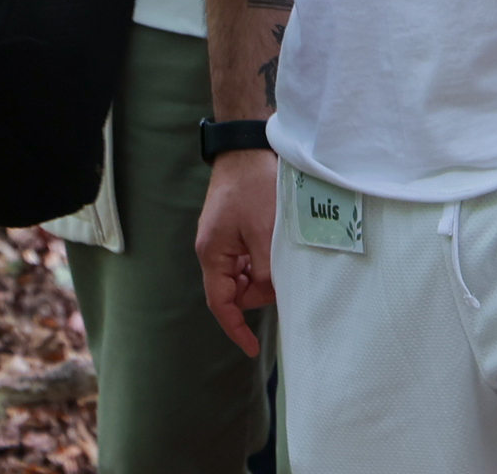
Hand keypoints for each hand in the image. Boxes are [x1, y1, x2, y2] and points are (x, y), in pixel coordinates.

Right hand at [195, 150, 279, 355]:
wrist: (246, 146)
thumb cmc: (253, 185)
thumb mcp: (264, 233)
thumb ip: (264, 270)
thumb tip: (267, 295)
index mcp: (212, 253)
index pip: (221, 304)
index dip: (236, 329)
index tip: (253, 349)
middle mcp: (212, 249)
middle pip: (233, 291)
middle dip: (256, 295)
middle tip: (284, 285)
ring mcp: (222, 239)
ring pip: (241, 275)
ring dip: (261, 276)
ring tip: (282, 260)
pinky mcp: (232, 229)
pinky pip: (245, 258)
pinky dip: (260, 261)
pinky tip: (277, 249)